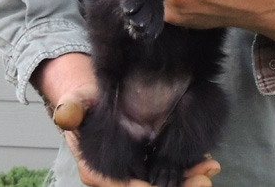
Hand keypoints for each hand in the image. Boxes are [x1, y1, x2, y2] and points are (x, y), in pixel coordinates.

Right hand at [33, 53, 220, 186]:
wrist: (93, 97)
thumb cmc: (84, 100)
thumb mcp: (76, 100)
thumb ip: (72, 108)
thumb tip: (64, 115)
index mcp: (100, 171)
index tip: (170, 186)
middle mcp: (121, 175)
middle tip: (204, 180)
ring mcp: (137, 168)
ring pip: (163, 180)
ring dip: (187, 179)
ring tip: (210, 168)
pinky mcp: (149, 158)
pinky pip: (168, 169)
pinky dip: (186, 167)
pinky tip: (206, 161)